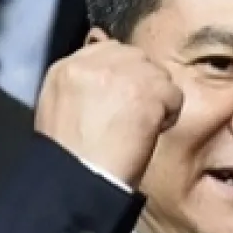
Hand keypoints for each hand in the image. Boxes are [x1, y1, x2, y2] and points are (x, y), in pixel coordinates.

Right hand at [35, 29, 182, 186]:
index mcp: (65, 69)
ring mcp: (120, 73)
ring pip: (157, 74)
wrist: (78, 181)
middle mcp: (91, 63)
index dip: (122, 77)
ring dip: (156, 100)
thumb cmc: (71, 160)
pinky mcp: (146, 90)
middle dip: (141, 85)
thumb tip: (103, 64)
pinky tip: (148, 134)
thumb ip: (82, 84)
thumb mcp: (59, 111)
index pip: (107, 51)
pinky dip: (169, 116)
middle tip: (131, 118)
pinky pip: (174, 94)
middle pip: (135, 57)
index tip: (121, 102)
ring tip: (137, 129)